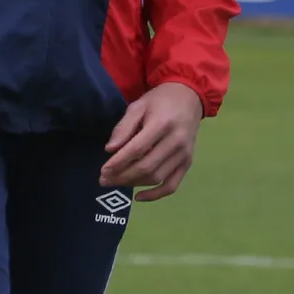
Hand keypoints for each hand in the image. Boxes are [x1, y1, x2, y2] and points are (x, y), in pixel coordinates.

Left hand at [100, 82, 203, 202]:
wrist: (190, 97)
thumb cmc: (160, 100)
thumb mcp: (138, 106)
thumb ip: (124, 127)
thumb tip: (110, 150)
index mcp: (162, 124)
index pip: (136, 149)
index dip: (118, 163)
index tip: (103, 170)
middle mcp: (175, 141)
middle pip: (146, 167)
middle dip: (122, 176)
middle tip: (104, 180)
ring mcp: (184, 154)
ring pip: (156, 177)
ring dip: (134, 184)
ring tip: (116, 183)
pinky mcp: (188, 162)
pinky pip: (172, 185)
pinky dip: (155, 195)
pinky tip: (138, 197)